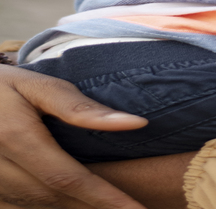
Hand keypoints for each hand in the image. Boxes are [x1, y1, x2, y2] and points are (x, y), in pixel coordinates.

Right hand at [0, 65, 147, 208]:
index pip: (69, 178)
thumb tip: (135, 123)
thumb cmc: (5, 85)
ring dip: (68, 207)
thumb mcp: (41, 87)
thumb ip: (82, 108)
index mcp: (16, 137)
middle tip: (128, 208)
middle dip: (91, 206)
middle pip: (51, 197)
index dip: (104, 198)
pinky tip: (68, 201)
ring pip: (32, 204)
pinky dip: (43, 205)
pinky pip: (15, 205)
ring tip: (104, 205)